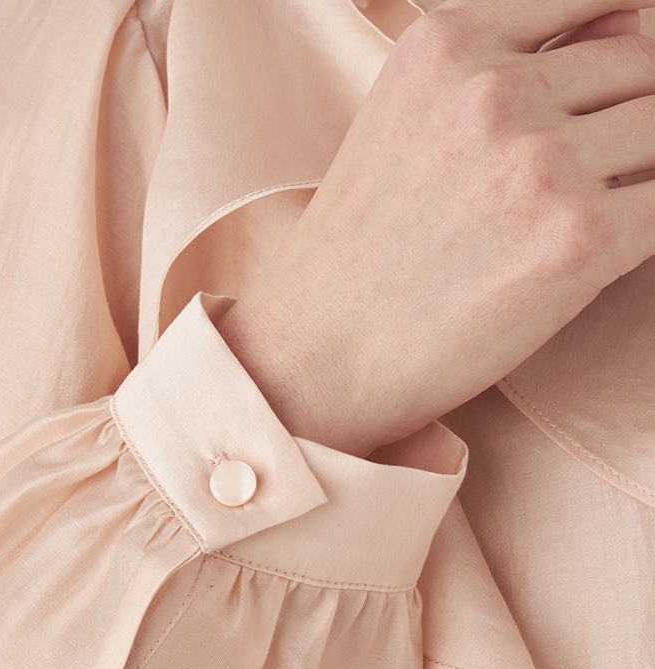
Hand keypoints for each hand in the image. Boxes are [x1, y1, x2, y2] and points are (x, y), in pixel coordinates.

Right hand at [216, 0, 654, 455]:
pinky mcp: (580, 237)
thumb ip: (501, 67)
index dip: (617, 46)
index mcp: (448, 42)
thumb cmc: (360, 255)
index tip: (602, 100)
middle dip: (625, 120)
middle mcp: (496, 88)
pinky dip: (641, 231)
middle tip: (567, 189)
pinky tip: (583, 264)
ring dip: (634, 177)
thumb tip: (630, 25)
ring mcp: (540, 161)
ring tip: (562, 229)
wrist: (316, 360)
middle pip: (641, 64)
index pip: (597, 0)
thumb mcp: (404, 121)